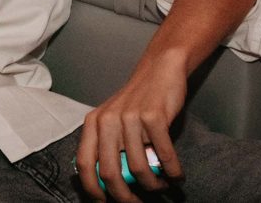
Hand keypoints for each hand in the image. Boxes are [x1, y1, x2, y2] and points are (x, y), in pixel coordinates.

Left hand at [75, 52, 186, 201]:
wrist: (158, 71)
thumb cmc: (136, 102)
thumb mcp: (112, 120)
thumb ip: (107, 144)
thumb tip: (107, 183)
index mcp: (93, 123)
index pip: (84, 163)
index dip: (92, 188)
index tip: (103, 202)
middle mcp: (107, 120)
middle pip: (110, 173)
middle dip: (124, 197)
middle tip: (137, 202)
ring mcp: (130, 118)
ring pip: (139, 168)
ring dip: (153, 185)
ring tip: (161, 185)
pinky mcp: (154, 116)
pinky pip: (164, 155)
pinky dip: (172, 172)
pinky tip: (176, 175)